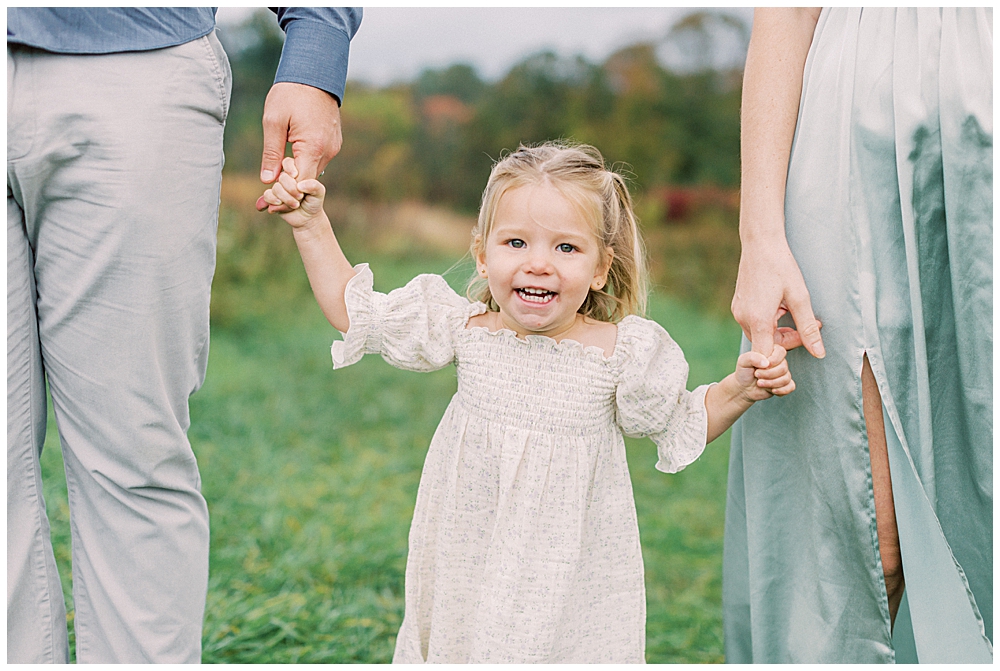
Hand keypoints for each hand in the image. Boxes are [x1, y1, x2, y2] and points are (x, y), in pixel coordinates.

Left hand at [256, 82, 341, 211]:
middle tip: (266, 195)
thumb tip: (267, 180)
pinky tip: (290, 158)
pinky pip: (318, 159)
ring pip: (312, 170)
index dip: (285, 195)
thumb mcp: (273, 122)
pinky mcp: (334, 141)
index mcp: (313, 148)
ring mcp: (334, 146)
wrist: (314, 72)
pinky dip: (305, 162)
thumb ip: (271, 153)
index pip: (300, 185)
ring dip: (296, 173)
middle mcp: (328, 151)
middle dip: (288, 187)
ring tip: (276, 173)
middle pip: (307, 180)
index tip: (267, 200)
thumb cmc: (290, 93)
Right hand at [259, 157, 326, 228]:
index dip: (290, 168)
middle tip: (300, 197)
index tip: (295, 176)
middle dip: (291, 189)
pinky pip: (267, 196)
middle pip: (282, 177)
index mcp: (296, 172)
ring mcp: (278, 187)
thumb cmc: (314, 201)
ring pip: (275, 188)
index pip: (288, 162)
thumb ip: (314, 185)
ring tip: (296, 205)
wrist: (308, 217)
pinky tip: (280, 205)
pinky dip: (274, 202)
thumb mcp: (319, 192)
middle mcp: (285, 178)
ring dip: (286, 198)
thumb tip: (300, 185)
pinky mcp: (272, 198)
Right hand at [731, 235, 824, 358]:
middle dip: (788, 339)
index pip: (766, 356)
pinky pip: (754, 324)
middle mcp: (743, 319)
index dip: (784, 356)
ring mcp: (738, 313)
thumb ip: (808, 328)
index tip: (802, 339)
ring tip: (790, 308)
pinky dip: (769, 322)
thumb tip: (819, 353)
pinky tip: (778, 305)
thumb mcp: (800, 298)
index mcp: (758, 320)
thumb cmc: (781, 267)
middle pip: (765, 346)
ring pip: (760, 335)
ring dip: (778, 329)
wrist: (761, 243)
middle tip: (809, 323)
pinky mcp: (738, 306)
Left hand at [735, 345, 794, 401]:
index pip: (781, 351)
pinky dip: (782, 390)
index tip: (763, 366)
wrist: (744, 387)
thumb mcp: (743, 361)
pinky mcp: (784, 384)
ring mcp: (783, 373)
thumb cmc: (744, 372)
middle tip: (757, 375)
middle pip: (784, 368)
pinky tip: (772, 391)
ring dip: (772, 383)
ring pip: (786, 378)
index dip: (774, 360)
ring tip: (759, 383)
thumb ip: (752, 357)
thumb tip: (766, 363)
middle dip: (769, 374)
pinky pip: (791, 387)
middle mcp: (779, 362)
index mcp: (771, 352)